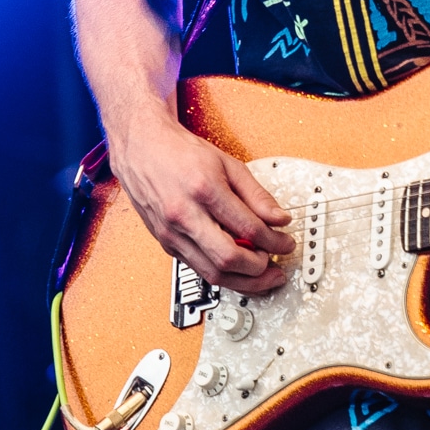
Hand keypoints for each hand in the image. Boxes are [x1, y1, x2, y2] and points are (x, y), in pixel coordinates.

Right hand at [108, 107, 294, 294]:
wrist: (142, 149)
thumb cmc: (182, 153)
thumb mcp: (228, 164)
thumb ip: (256, 194)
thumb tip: (279, 219)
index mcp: (204, 190)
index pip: (248, 228)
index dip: (274, 241)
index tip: (286, 242)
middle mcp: (184, 215)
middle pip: (228, 259)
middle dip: (260, 268)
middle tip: (276, 263)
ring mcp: (172, 233)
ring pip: (212, 273)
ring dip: (243, 281)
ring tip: (263, 274)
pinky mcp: (166, 244)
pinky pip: (199, 268)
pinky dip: (222, 273)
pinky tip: (237, 267)